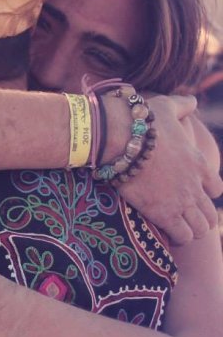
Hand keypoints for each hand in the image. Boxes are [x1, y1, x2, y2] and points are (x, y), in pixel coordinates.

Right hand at [117, 96, 222, 243]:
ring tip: (175, 228)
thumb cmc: (143, 121)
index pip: (216, 188)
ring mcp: (182, 201)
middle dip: (199, 217)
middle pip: (210, 213)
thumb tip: (191, 99)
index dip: (205, 193)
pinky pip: (184, 236)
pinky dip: (178, 238)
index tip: (190, 193)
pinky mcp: (165, 214)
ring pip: (201, 228)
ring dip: (190, 230)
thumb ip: (183, 105)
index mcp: (199, 163)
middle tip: (182, 217)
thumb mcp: (167, 107)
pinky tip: (165, 233)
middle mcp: (195, 185)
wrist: (122, 138)